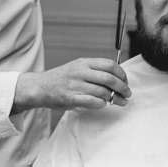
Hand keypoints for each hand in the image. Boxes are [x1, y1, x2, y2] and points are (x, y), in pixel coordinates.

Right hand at [12, 58, 130, 113]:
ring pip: (102, 91)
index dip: (121, 73)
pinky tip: (103, 104)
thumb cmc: (61, 78)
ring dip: (114, 98)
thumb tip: (115, 76)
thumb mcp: (77, 66)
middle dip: (122, 87)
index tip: (125, 81)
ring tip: (119, 102)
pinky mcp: (70, 98)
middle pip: (109, 78)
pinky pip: (91, 101)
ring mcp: (75, 85)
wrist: (40, 86)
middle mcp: (80, 71)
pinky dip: (101, 103)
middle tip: (127, 94)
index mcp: (84, 62)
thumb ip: (93, 69)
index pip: (109, 65)